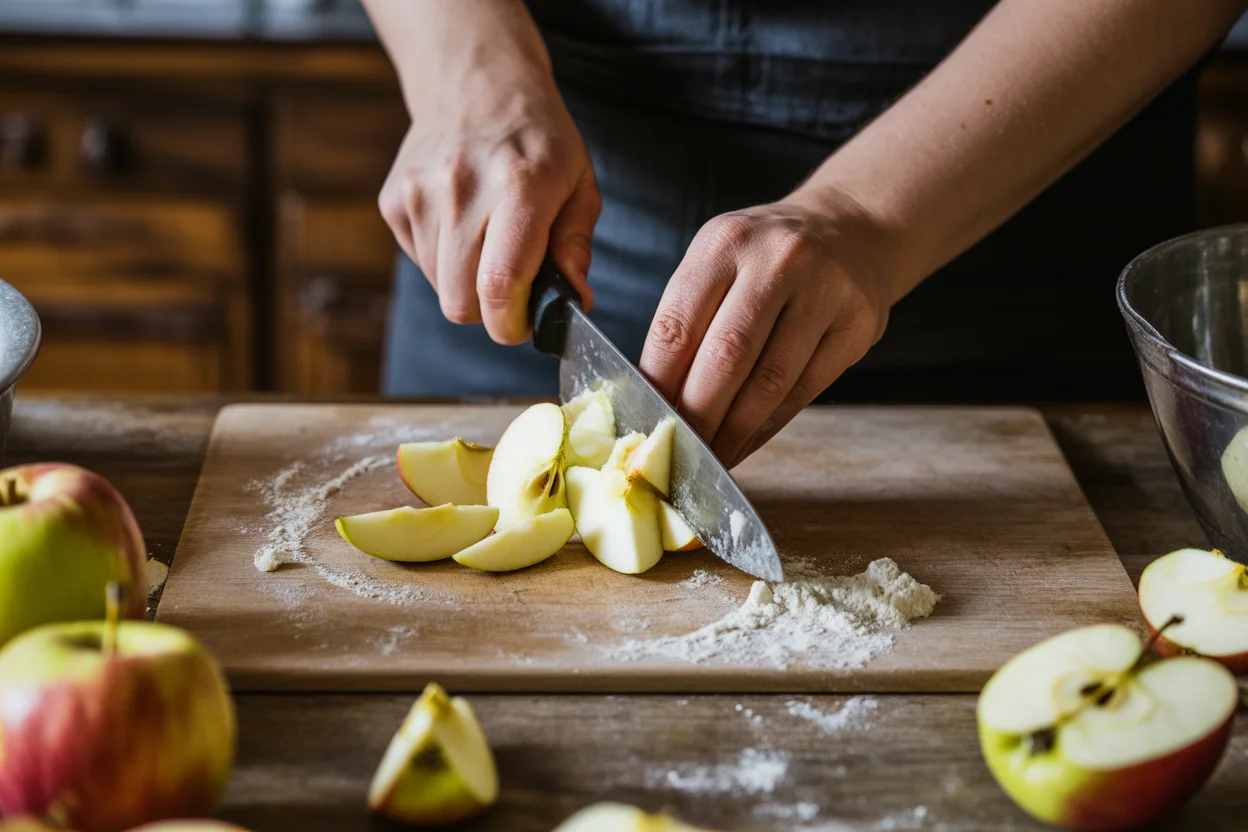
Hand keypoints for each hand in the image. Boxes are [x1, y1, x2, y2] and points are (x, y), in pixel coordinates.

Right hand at [377, 29, 598, 343]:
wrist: (477, 83)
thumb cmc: (537, 140)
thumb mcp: (578, 184)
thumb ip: (575, 247)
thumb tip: (574, 302)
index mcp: (518, 187)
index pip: (500, 286)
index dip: (511, 324)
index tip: (523, 324)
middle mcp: (461, 189)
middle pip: (460, 301)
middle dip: (489, 311)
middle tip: (512, 288)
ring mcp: (419, 193)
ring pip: (439, 287)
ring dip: (467, 283)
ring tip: (488, 241)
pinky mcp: (393, 199)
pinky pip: (420, 262)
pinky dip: (443, 260)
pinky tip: (462, 223)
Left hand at [639, 194, 896, 467]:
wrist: (851, 229)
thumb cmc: (766, 257)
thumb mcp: (719, 261)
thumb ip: (689, 318)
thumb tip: (655, 398)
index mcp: (725, 243)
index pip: (678, 326)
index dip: (658, 384)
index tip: (646, 420)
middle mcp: (777, 260)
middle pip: (725, 357)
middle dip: (697, 415)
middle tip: (679, 450)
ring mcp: (824, 291)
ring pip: (769, 381)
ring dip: (735, 431)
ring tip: (712, 456)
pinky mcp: (857, 326)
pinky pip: (804, 390)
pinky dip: (769, 426)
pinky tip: (747, 442)